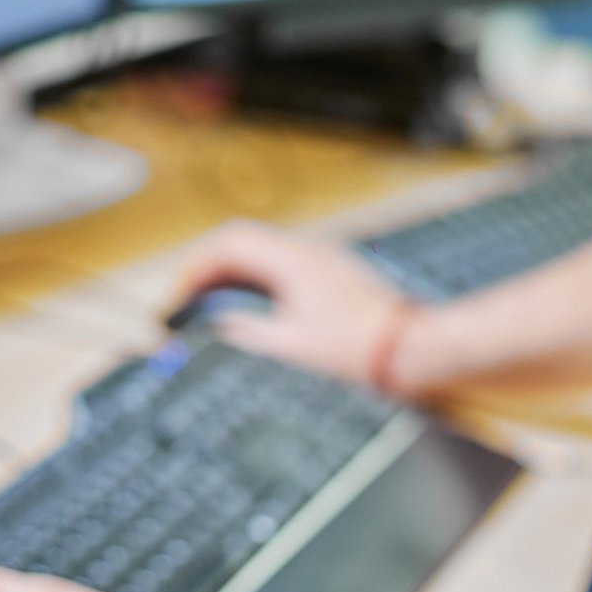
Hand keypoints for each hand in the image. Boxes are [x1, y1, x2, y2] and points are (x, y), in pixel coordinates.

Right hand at [179, 221, 403, 386]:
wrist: (411, 348)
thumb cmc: (359, 348)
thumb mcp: (291, 346)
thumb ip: (248, 330)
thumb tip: (219, 323)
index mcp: (293, 261)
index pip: (229, 245)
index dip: (196, 269)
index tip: (180, 297)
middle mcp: (309, 251)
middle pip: (244, 242)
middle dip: (211, 269)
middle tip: (191, 300)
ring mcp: (325, 259)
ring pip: (266, 253)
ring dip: (237, 275)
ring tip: (217, 308)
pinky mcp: (336, 273)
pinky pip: (287, 265)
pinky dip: (262, 281)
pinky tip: (257, 308)